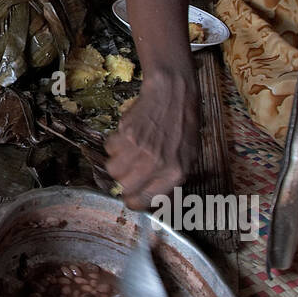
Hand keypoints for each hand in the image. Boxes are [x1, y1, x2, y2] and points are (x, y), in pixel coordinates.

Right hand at [104, 88, 199, 210]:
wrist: (173, 95)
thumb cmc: (183, 126)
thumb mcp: (188, 159)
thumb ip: (171, 182)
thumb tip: (153, 199)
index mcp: (174, 174)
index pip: (143, 201)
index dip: (134, 200)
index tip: (132, 195)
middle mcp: (155, 165)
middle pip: (123, 187)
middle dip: (124, 181)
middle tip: (130, 171)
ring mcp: (139, 149)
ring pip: (112, 169)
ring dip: (117, 162)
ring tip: (130, 151)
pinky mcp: (125, 134)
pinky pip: (109, 148)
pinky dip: (114, 144)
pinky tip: (128, 136)